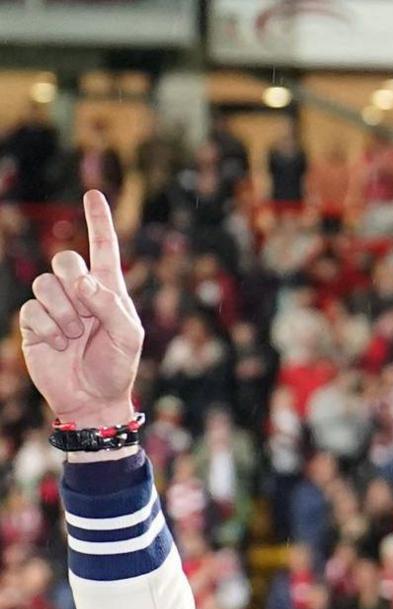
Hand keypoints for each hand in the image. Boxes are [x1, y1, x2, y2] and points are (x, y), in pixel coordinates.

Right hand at [17, 190, 143, 429]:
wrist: (93, 398)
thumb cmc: (117, 367)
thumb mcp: (128, 337)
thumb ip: (110, 304)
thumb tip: (83, 280)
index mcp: (109, 289)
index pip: (103, 247)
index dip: (98, 221)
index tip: (93, 194)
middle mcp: (79, 292)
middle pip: (65, 259)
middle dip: (73, 280)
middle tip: (86, 311)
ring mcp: (55, 306)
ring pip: (45, 283)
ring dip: (64, 312)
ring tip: (75, 336)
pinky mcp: (34, 322)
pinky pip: (32, 309)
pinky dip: (48, 328)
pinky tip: (58, 344)